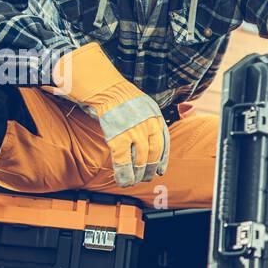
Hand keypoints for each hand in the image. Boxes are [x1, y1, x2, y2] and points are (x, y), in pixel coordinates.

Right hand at [48, 42, 169, 185]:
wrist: (103, 86)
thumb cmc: (120, 96)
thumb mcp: (143, 104)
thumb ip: (148, 119)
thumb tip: (149, 137)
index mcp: (156, 117)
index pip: (164, 143)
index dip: (163, 159)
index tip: (161, 170)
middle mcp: (148, 125)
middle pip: (153, 154)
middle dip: (150, 169)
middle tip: (146, 178)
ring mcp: (134, 131)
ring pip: (140, 161)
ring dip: (137, 175)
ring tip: (134, 181)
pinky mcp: (118, 137)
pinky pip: (123, 161)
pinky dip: (124, 174)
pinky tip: (123, 181)